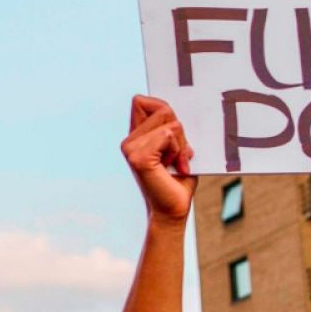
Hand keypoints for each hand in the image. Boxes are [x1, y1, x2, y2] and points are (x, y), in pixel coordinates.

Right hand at [122, 96, 196, 222]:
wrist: (173, 210)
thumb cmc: (177, 181)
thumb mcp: (176, 148)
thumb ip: (171, 128)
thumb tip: (172, 111)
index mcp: (135, 137)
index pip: (141, 101)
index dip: (162, 109)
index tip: (172, 134)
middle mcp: (129, 141)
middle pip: (162, 108)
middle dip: (179, 131)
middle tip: (178, 155)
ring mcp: (130, 148)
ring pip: (170, 123)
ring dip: (181, 144)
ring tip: (176, 163)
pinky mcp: (139, 157)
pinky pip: (168, 135)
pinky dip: (179, 150)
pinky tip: (175, 167)